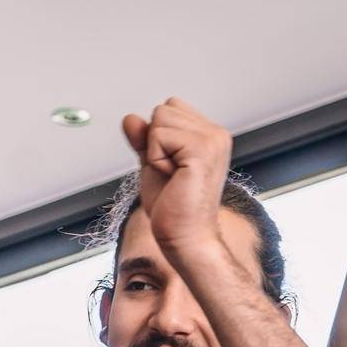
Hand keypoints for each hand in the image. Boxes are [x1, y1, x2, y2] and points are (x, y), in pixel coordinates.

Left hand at [120, 98, 230, 255]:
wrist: (185, 238)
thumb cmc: (174, 208)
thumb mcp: (152, 163)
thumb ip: (144, 138)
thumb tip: (130, 117)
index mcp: (210, 135)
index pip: (169, 108)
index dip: (159, 137)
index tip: (173, 167)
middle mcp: (216, 134)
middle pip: (164, 108)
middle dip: (156, 141)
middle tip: (172, 174)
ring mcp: (212, 140)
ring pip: (159, 117)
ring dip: (155, 150)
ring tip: (173, 176)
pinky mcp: (202, 149)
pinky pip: (158, 135)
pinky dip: (155, 158)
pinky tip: (173, 178)